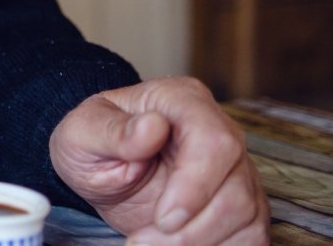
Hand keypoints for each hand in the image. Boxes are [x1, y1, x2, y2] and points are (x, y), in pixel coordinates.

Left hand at [49, 76, 268, 244]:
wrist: (102, 169)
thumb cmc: (92, 143)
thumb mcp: (81, 133)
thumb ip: (112, 131)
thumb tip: (152, 127)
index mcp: (182, 101)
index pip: (214, 141)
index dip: (195, 185)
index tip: (164, 218)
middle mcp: (220, 131)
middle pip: (235, 188)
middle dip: (191, 229)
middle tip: (142, 242)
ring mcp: (236, 169)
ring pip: (245, 216)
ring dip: (196, 243)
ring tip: (146, 244)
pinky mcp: (242, 204)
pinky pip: (251, 236)